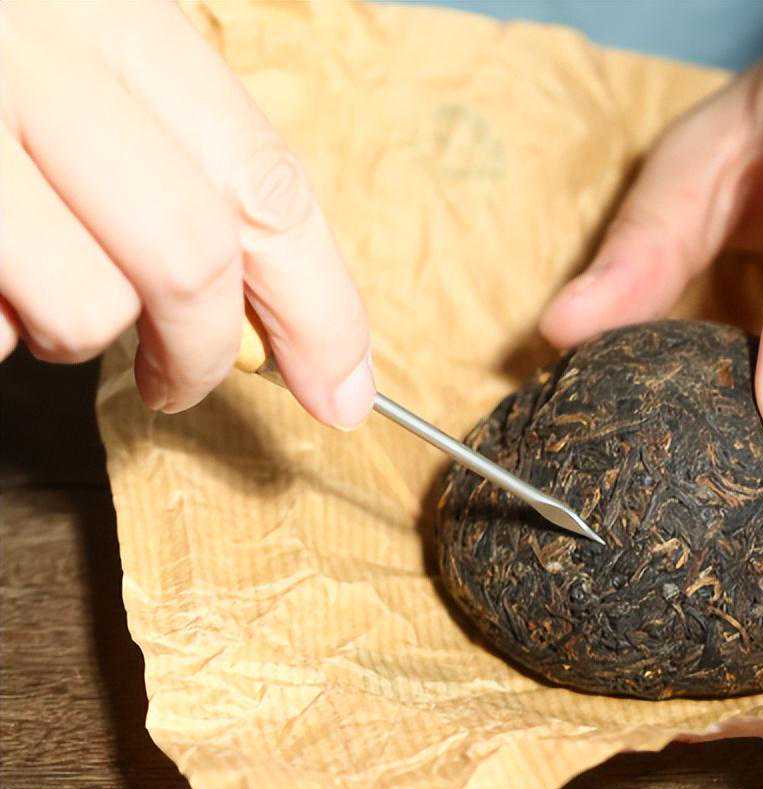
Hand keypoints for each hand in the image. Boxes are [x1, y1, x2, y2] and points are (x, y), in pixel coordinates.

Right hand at [0, 0, 373, 427]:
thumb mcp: (67, 46)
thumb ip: (162, 148)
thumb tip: (261, 300)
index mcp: (109, 9)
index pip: (265, 181)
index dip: (323, 306)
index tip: (342, 389)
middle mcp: (27, 48)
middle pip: (192, 256)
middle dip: (205, 354)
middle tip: (184, 388)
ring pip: (82, 302)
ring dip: (65, 333)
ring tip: (20, 292)